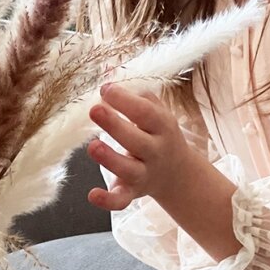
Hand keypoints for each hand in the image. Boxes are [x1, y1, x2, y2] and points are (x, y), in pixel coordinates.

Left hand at [86, 82, 192, 211]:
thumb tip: (106, 68)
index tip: (106, 89)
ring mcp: (144, 174)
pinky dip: (108, 201)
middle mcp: (155, 151)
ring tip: (93, 146)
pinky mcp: (132, 193)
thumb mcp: (154, 111)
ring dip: (110, 159)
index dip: (126, 100)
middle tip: (95, 109)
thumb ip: (133, 92)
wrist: (176, 174)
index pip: (145, 112)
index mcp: (162, 127)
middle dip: (115, 125)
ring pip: (128, 169)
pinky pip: (121, 200)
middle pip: (137, 140)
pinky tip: (93, 195)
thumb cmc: (157, 134)